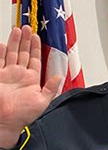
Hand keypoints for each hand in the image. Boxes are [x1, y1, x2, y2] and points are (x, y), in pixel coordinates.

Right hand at [0, 26, 60, 148]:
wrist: (6, 121)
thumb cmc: (24, 115)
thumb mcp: (43, 101)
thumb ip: (51, 88)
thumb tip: (59, 76)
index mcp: (32, 79)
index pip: (35, 59)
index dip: (36, 48)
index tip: (37, 37)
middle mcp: (20, 75)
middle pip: (23, 53)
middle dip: (26, 40)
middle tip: (28, 28)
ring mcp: (7, 74)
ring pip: (12, 54)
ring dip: (15, 42)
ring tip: (18, 30)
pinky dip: (1, 52)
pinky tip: (3, 44)